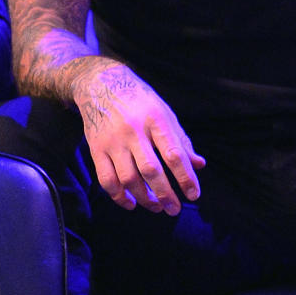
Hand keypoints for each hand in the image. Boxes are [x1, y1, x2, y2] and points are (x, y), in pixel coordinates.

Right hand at [72, 58, 204, 214]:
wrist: (101, 84)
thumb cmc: (140, 101)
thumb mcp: (165, 113)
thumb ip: (181, 140)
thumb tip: (199, 165)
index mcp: (156, 119)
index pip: (174, 154)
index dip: (185, 178)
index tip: (194, 195)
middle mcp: (134, 130)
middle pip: (150, 170)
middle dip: (165, 194)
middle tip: (174, 210)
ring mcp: (113, 140)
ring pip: (128, 179)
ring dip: (143, 199)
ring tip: (156, 207)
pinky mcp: (96, 148)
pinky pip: (107, 180)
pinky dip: (118, 197)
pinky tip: (130, 203)